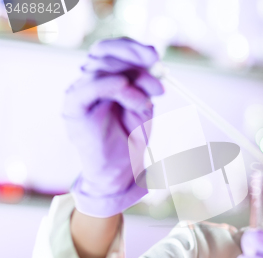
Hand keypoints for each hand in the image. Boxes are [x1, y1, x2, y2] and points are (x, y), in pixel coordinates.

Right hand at [62, 37, 163, 217]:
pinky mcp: (74, 107)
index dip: (133, 48)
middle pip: (105, 53)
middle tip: (157, 66)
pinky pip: (89, 88)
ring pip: (101, 68)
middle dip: (134, 56)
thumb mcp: (144, 107)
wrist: (119, 172)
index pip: (113, 50)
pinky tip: (128, 90)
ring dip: (132, 79)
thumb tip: (155, 65)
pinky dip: (110, 85)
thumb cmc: (130, 140)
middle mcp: (90, 81)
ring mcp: (80, 93)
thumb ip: (146, 85)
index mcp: (106, 78)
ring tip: (149, 100)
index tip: (155, 54)